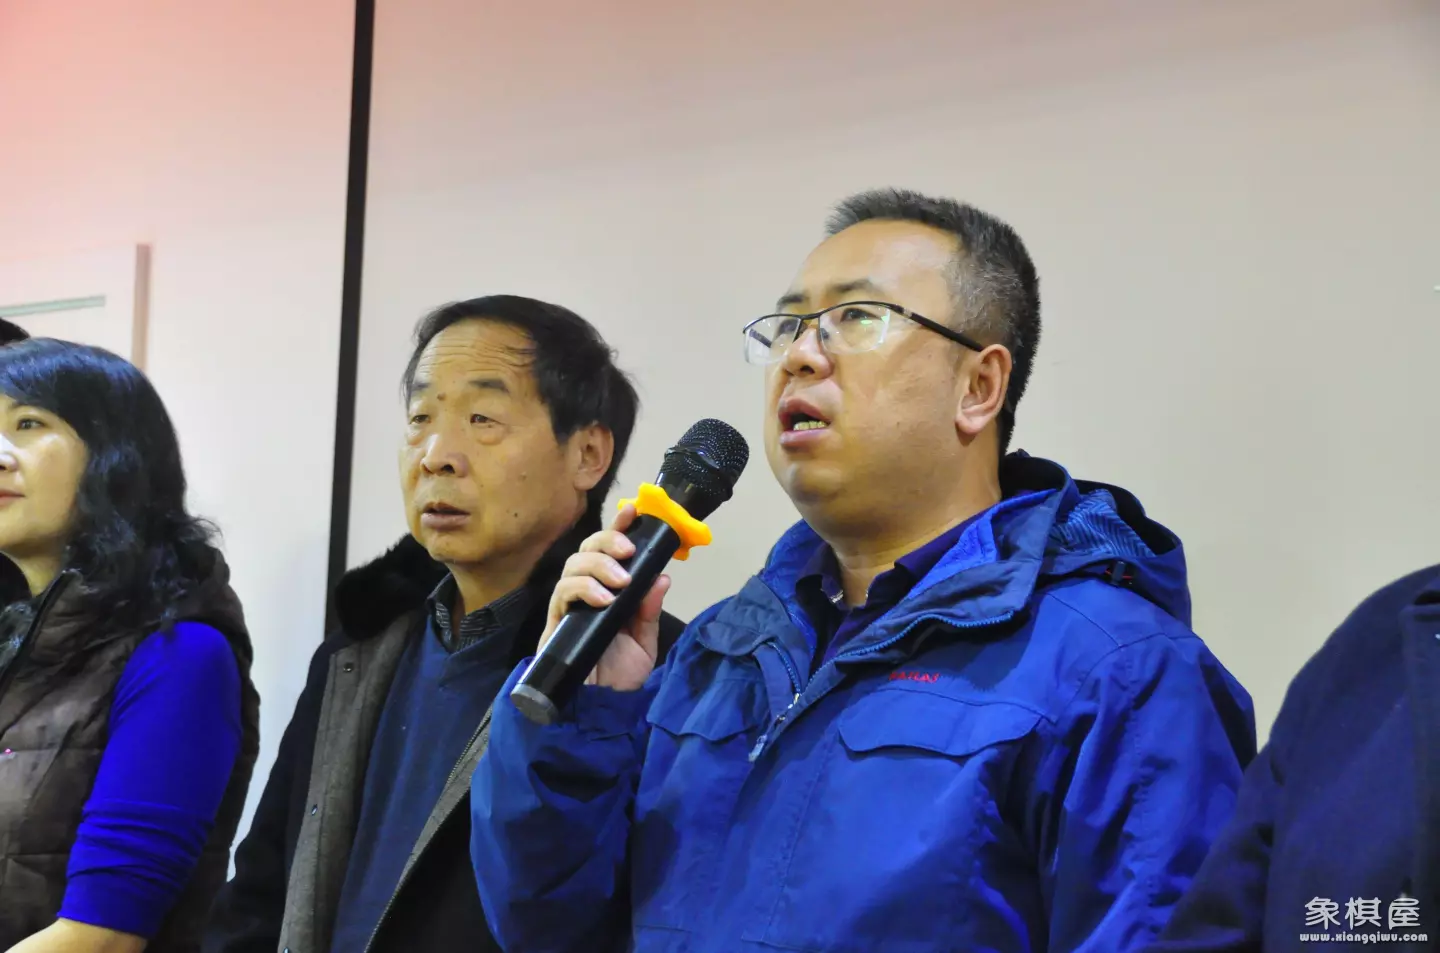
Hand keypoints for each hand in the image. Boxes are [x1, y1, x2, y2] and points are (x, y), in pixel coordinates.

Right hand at [539, 502, 669, 691]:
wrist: (601, 711)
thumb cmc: (619, 675)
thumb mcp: (643, 641)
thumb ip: (649, 610)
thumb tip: (662, 576)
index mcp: (608, 592)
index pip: (609, 552)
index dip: (618, 527)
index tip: (635, 509)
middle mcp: (586, 594)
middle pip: (585, 550)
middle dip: (607, 541)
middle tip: (628, 550)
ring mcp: (568, 608)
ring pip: (572, 567)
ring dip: (597, 566)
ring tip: (620, 581)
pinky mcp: (554, 625)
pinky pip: (561, 595)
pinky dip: (583, 589)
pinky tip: (602, 598)